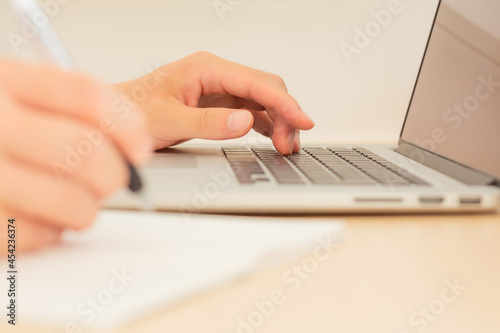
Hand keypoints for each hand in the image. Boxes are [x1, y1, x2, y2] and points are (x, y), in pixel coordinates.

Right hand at [0, 59, 150, 252]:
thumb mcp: (16, 93)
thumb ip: (74, 108)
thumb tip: (133, 146)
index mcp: (4, 82)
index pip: (87, 95)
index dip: (127, 124)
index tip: (138, 147)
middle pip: (86, 150)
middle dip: (115, 173)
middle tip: (111, 178)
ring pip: (73, 202)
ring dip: (88, 208)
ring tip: (76, 200)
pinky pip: (42, 236)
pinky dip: (54, 231)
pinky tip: (38, 214)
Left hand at [113, 51, 314, 154]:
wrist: (115, 117)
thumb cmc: (133, 112)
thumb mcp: (168, 120)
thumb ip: (208, 122)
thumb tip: (245, 121)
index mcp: (206, 68)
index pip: (257, 83)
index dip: (285, 103)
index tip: (304, 121)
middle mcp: (216, 74)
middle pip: (265, 89)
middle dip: (285, 114)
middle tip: (291, 144)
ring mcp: (218, 87)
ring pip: (261, 100)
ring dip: (278, 121)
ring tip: (285, 146)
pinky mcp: (218, 102)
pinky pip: (250, 110)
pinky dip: (265, 124)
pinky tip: (273, 138)